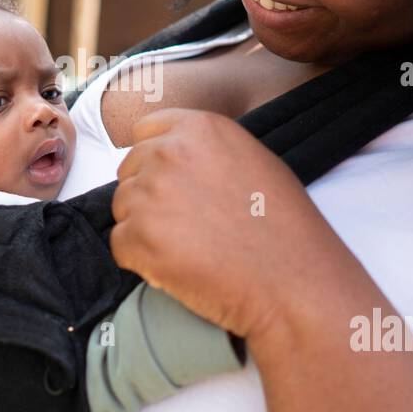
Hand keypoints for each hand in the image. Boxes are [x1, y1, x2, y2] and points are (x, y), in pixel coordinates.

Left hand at [109, 108, 332, 340]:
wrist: (292, 283)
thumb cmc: (284, 228)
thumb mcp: (253, 161)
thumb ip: (207, 150)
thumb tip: (176, 156)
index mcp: (199, 129)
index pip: (145, 132)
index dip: (154, 160)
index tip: (172, 184)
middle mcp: (169, 153)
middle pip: (129, 171)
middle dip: (148, 197)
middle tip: (186, 226)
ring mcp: (149, 195)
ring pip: (122, 209)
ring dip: (144, 230)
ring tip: (188, 249)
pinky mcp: (138, 238)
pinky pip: (120, 245)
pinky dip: (141, 261)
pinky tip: (178, 267)